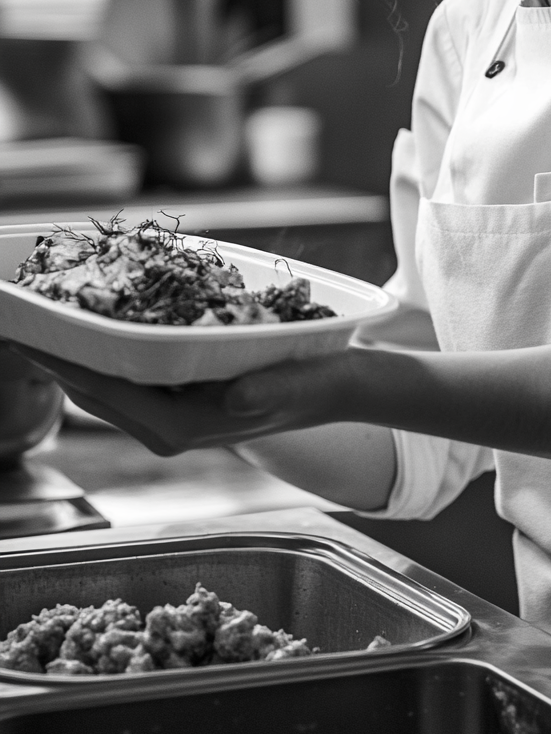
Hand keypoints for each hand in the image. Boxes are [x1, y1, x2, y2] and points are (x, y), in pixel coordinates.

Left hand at [6, 342, 356, 456]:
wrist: (335, 389)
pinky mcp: (176, 395)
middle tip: (18, 308)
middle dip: (53, 352)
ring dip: (73, 347)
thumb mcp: (300, 383)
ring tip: (42, 305)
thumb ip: (269, 390)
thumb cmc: (318, 385)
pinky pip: (125, 371)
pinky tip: (90, 312)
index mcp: (183, 427)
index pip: (104, 393)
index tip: (23, 331)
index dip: (59, 361)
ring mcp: (168, 411)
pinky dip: (102, 343)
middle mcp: (166, 425)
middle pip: (90, 387)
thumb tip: (237, 396)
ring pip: (103, 380)